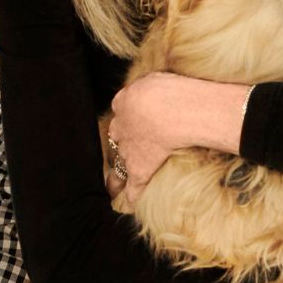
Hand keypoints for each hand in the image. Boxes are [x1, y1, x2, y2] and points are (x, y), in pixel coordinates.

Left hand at [105, 71, 186, 207]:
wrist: (170, 111)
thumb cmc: (168, 90)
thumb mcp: (155, 78)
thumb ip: (150, 86)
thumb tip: (153, 88)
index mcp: (124, 102)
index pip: (122, 112)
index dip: (128, 119)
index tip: (132, 122)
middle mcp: (121, 127)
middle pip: (116, 137)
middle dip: (118, 144)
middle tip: (121, 151)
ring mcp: (129, 150)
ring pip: (119, 164)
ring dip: (117, 173)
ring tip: (112, 185)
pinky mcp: (140, 169)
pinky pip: (132, 186)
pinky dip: (130, 196)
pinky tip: (127, 204)